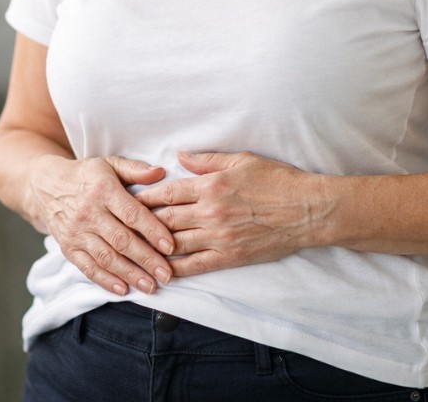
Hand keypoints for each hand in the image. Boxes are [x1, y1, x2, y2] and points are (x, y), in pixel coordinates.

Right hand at [27, 155, 176, 296]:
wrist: (46, 186)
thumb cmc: (86, 175)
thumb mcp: (110, 164)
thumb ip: (136, 169)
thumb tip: (161, 172)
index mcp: (103, 190)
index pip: (131, 214)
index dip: (152, 231)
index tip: (171, 246)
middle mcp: (88, 213)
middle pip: (121, 240)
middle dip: (147, 260)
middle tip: (167, 274)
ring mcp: (76, 232)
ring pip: (106, 257)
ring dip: (130, 274)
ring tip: (151, 286)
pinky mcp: (68, 247)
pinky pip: (88, 267)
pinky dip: (105, 280)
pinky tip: (123, 289)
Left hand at [135, 151, 327, 276]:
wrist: (306, 210)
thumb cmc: (277, 180)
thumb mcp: (241, 160)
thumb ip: (207, 161)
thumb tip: (180, 157)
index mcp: (210, 185)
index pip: (167, 192)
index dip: (144, 197)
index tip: (127, 199)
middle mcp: (209, 212)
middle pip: (164, 219)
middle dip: (141, 222)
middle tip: (120, 225)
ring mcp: (218, 237)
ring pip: (174, 243)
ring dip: (151, 247)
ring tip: (131, 249)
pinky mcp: (229, 256)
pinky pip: (195, 265)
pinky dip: (174, 269)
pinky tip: (160, 272)